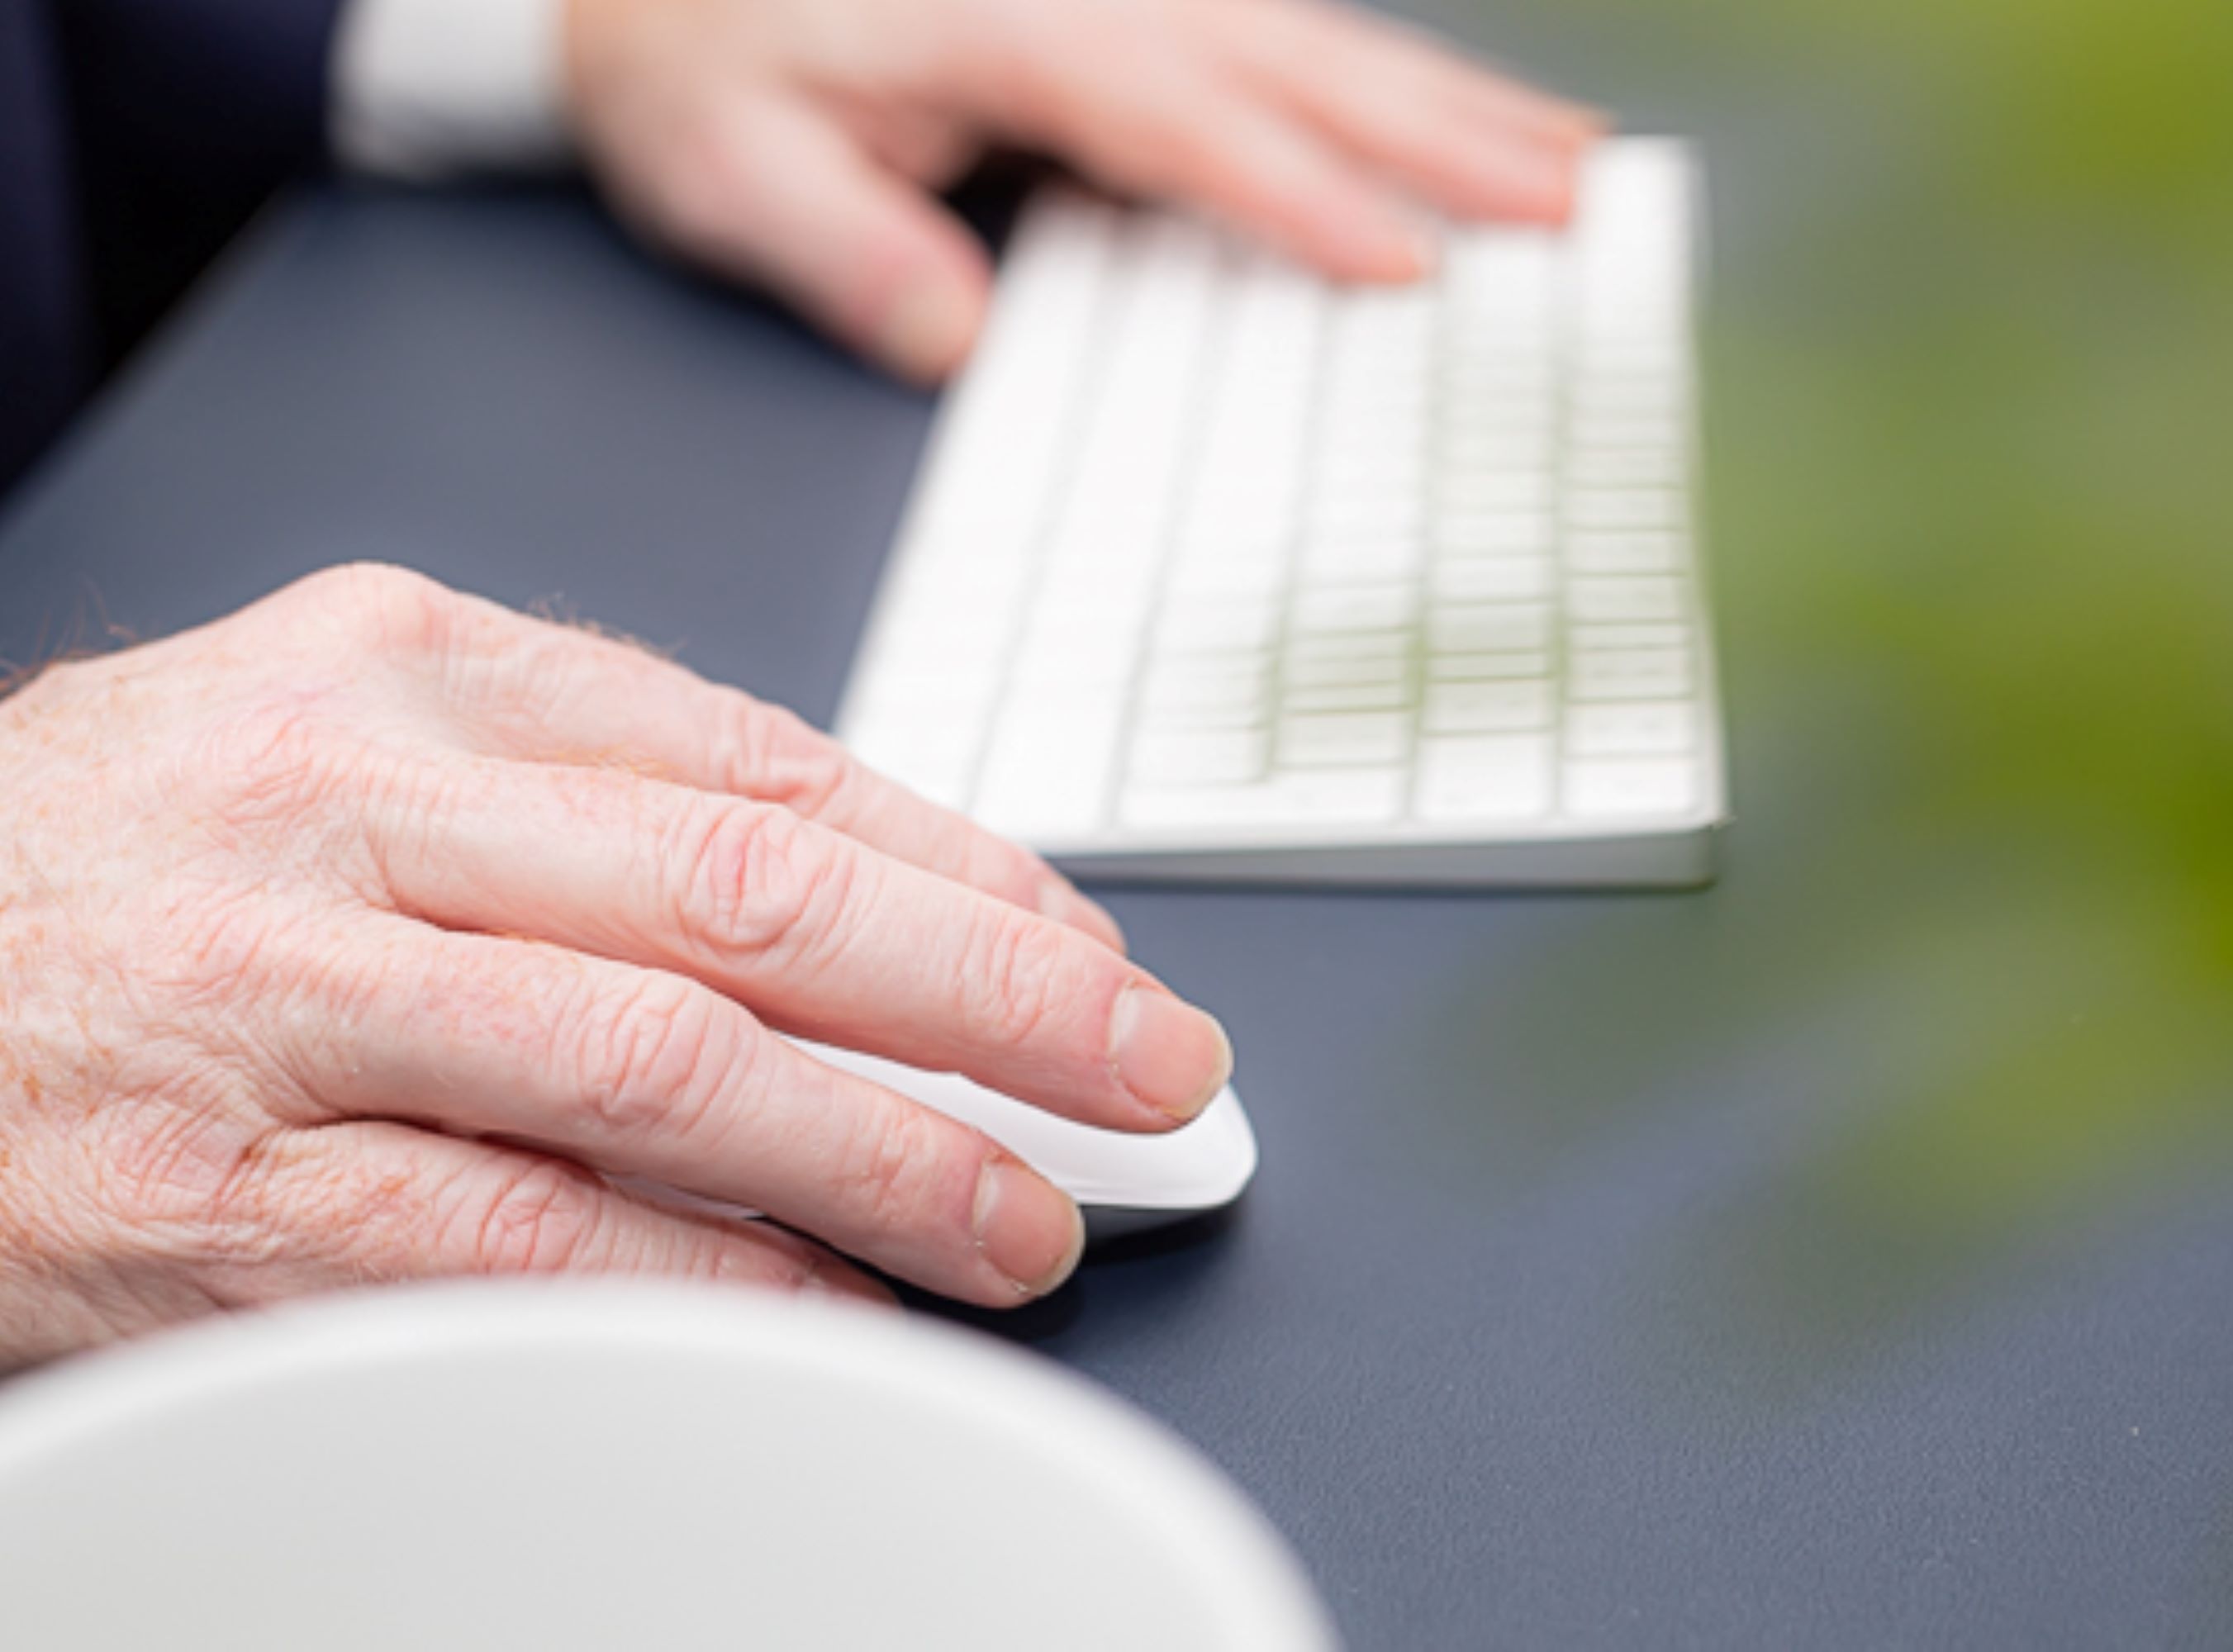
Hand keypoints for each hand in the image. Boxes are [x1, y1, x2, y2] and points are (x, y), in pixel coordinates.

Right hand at [0, 566, 1231, 1367]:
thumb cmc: (127, 864)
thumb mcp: (349, 744)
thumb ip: (586, 799)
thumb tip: (871, 898)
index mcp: (409, 672)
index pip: (764, 764)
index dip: (967, 870)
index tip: (1092, 949)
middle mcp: (354, 808)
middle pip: (754, 894)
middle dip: (993, 992)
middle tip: (1148, 1068)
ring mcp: (284, 999)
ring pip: (664, 1065)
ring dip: (886, 1153)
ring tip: (1029, 1217)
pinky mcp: (219, 1196)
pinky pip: (516, 1240)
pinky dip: (704, 1281)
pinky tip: (830, 1306)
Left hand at [562, 0, 1601, 379]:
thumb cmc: (695, 70)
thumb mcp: (729, 171)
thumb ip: (844, 251)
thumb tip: (960, 334)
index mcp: (1005, 28)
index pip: (1185, 124)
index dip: (1301, 200)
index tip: (1408, 271)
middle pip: (1299, 63)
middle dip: (1447, 135)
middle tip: (1577, 205)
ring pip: (1317, 39)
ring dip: (1449, 100)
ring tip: (1573, 159)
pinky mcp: (1126, 4)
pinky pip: (1283, 37)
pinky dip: (1381, 80)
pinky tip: (1446, 113)